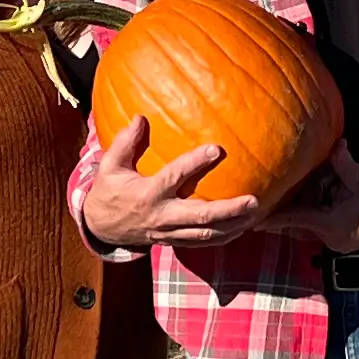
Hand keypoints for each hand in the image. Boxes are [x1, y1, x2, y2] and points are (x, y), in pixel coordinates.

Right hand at [76, 118, 264, 250]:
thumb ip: (125, 143)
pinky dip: (224, 237)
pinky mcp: (174, 241)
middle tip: (254, 200)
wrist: (102, 228)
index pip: (175, 177)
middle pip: (200, 216)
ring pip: (206, 234)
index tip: (216, 149)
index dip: (195, 163)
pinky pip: (202, 242)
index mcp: (148, 194)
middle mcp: (162, 216)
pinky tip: (244, 227)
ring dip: (233, 226)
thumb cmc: (109, 191)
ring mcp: (169, 232)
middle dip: (229, 210)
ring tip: (256, 213)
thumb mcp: (109, 166)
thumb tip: (140, 117)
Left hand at [266, 152, 358, 256]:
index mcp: (332, 225)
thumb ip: (344, 163)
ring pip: (308, 227)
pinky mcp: (341, 241)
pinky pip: (319, 228)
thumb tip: (337, 145)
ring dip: (300, 214)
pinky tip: (314, 202)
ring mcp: (336, 242)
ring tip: (284, 201)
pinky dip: (313, 216)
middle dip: (284, 215)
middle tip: (262, 208)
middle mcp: (330, 238)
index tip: (254, 219)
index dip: (274, 217)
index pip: (295, 219)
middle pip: (298, 225)